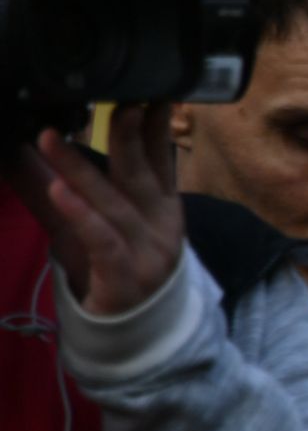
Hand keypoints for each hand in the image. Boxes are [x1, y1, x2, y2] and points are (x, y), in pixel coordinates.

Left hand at [0, 103, 181, 315]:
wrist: (135, 336)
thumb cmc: (114, 271)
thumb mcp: (95, 225)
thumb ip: (68, 188)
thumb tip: (21, 148)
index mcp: (163, 210)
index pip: (161, 161)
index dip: (155, 128)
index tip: (147, 94)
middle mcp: (161, 227)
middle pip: (142, 174)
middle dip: (126, 136)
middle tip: (108, 102)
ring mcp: (147, 254)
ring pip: (114, 204)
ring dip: (81, 170)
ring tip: (52, 138)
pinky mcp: (125, 279)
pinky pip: (103, 241)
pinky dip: (81, 215)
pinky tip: (59, 191)